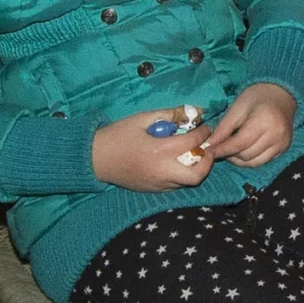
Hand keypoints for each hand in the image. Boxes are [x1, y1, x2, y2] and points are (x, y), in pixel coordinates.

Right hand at [91, 114, 216, 190]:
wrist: (95, 158)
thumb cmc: (118, 135)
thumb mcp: (143, 118)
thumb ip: (169, 115)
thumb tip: (194, 111)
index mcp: (159, 150)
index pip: (192, 143)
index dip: (203, 133)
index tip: (205, 127)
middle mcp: (162, 171)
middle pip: (198, 174)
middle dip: (208, 161)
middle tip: (207, 148)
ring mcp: (158, 184)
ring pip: (188, 183)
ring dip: (196, 168)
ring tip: (194, 154)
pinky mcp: (152, 191)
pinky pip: (175, 186)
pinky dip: (182, 175)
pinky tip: (177, 163)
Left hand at [200, 81, 297, 167]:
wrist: (281, 94)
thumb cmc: (256, 97)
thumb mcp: (237, 107)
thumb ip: (224, 127)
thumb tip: (210, 144)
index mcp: (265, 120)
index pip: (240, 143)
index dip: (222, 149)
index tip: (208, 151)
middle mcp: (277, 135)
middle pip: (247, 155)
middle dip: (229, 154)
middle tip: (219, 148)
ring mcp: (282, 144)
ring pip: (254, 163)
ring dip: (239, 160)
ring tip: (230, 150)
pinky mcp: (284, 149)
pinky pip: (263, 161)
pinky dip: (250, 159)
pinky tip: (243, 150)